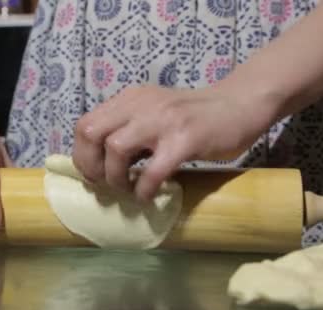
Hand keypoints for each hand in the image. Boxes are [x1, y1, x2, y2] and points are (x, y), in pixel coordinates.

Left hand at [72, 85, 277, 200]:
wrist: (240, 104)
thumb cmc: (193, 116)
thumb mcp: (152, 112)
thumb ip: (127, 128)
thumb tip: (99, 164)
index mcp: (129, 99)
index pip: (85, 124)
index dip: (82, 154)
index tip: (94, 174)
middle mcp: (141, 105)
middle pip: (91, 133)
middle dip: (91, 165)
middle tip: (106, 184)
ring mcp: (163, 120)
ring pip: (116, 148)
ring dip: (116, 177)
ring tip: (129, 188)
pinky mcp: (186, 138)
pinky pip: (153, 170)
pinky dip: (145, 189)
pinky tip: (149, 195)